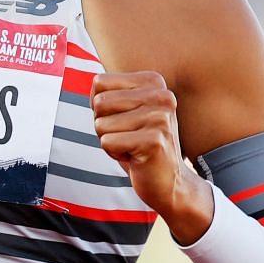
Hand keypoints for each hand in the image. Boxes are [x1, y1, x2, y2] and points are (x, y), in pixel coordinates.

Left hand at [91, 71, 212, 241]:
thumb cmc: (139, 143)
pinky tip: (135, 157)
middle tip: (127, 136)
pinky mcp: (154, 140)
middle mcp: (161, 95)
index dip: (101, 107)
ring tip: (132, 146)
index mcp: (153, 81)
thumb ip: (109, 91)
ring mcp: (159, 117)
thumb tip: (94, 81)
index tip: (123, 120)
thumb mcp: (125, 110)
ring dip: (110, 140)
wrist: (169, 181)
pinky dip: (114, 154)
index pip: (99, 83)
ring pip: (100, 124)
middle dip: (104, 124)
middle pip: (98, 103)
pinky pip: (107, 142)